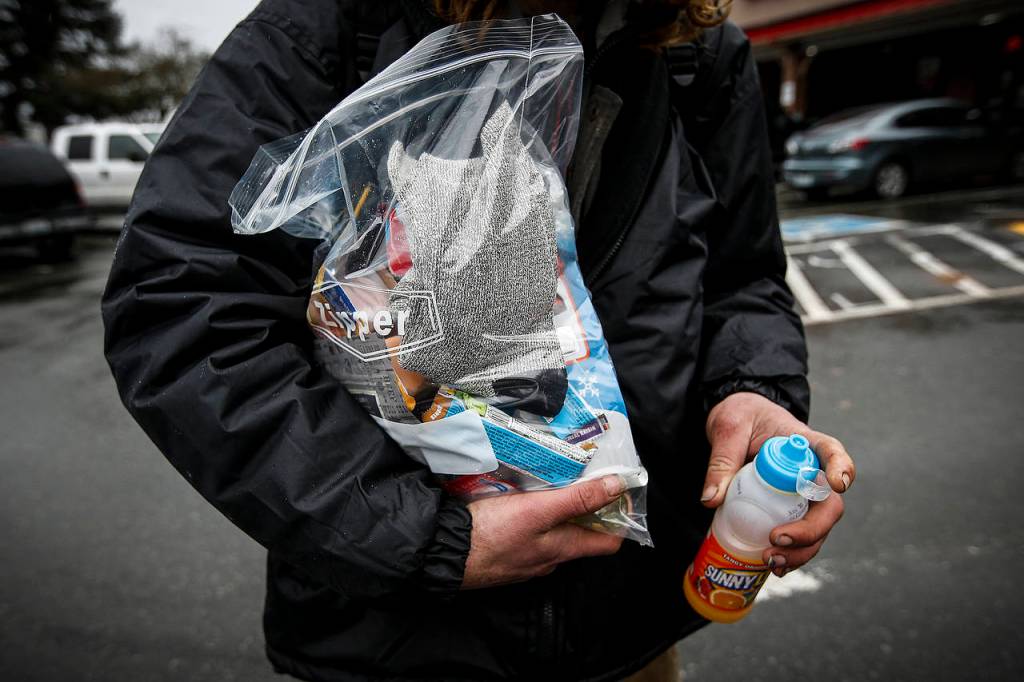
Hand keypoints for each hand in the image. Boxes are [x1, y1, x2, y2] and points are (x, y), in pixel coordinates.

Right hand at [461, 476, 625, 588]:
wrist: (442, 553)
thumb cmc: (490, 534)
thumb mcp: (537, 510)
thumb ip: (576, 499)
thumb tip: (617, 486)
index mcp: (563, 549)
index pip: (608, 542)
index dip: (617, 518)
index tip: (617, 491)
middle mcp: (548, 559)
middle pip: (579, 535)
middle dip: (585, 507)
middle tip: (583, 475)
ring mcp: (525, 559)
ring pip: (552, 534)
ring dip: (557, 511)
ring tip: (552, 480)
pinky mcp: (504, 553)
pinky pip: (528, 535)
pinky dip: (532, 517)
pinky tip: (520, 499)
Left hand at [703, 392, 854, 575]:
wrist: (736, 422)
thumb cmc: (740, 417)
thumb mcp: (727, 428)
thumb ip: (721, 459)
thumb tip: (711, 500)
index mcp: (803, 442)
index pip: (831, 451)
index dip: (841, 468)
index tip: (837, 484)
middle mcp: (811, 472)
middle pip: (829, 504)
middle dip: (811, 529)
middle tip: (777, 539)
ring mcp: (804, 495)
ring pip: (818, 528)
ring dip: (802, 550)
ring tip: (771, 562)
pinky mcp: (791, 511)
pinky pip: (800, 537)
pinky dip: (792, 555)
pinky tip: (774, 567)